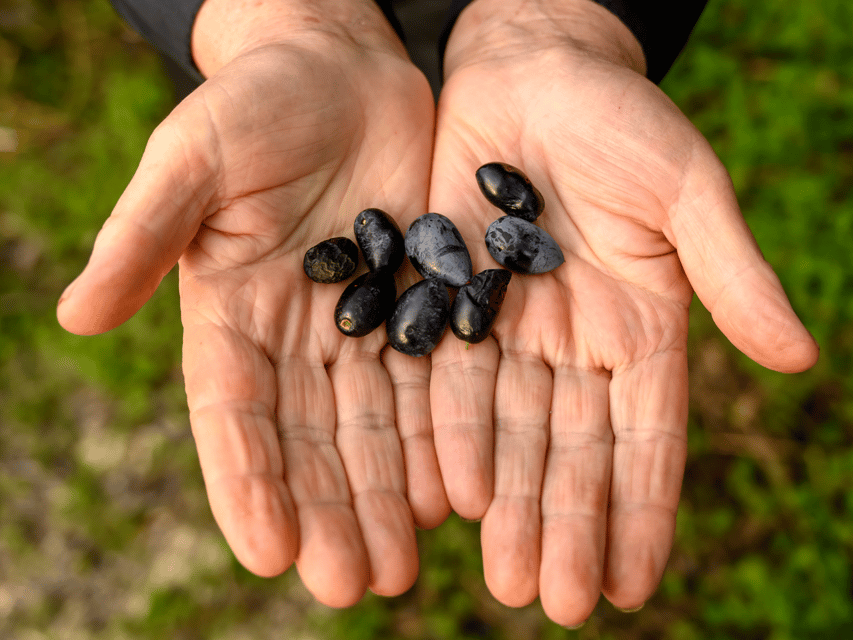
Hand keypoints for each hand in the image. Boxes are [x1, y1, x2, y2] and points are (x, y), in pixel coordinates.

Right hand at [57, 0, 448, 605]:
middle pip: (312, 438)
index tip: (267, 552)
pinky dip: (440, 437)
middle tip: (356, 585)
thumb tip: (75, 315)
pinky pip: (432, 380)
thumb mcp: (193, 158)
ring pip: (374, 426)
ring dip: (386, 496)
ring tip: (404, 565)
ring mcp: (361, 322)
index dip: (248, 482)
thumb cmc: (254, 101)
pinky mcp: (420, 300)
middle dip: (330, 512)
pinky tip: (456, 491)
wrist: (339, 68)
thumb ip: (144, 235)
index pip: (234, 413)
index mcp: (231, 313)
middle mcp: (297, 335)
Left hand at [428, 0, 817, 624]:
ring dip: (506, 501)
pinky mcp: (445, 302)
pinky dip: (445, 438)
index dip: (639, 509)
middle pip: (569, 449)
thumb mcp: (685, 189)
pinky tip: (443, 495)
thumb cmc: (618, 118)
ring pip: (506, 430)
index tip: (631, 583)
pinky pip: (443, 382)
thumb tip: (800, 360)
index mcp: (640, 326)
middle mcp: (573, 342)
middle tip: (555, 601)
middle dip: (564, 523)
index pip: (645, 436)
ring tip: (503, 572)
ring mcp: (507, 327)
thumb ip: (729, 273)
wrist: (528, 66)